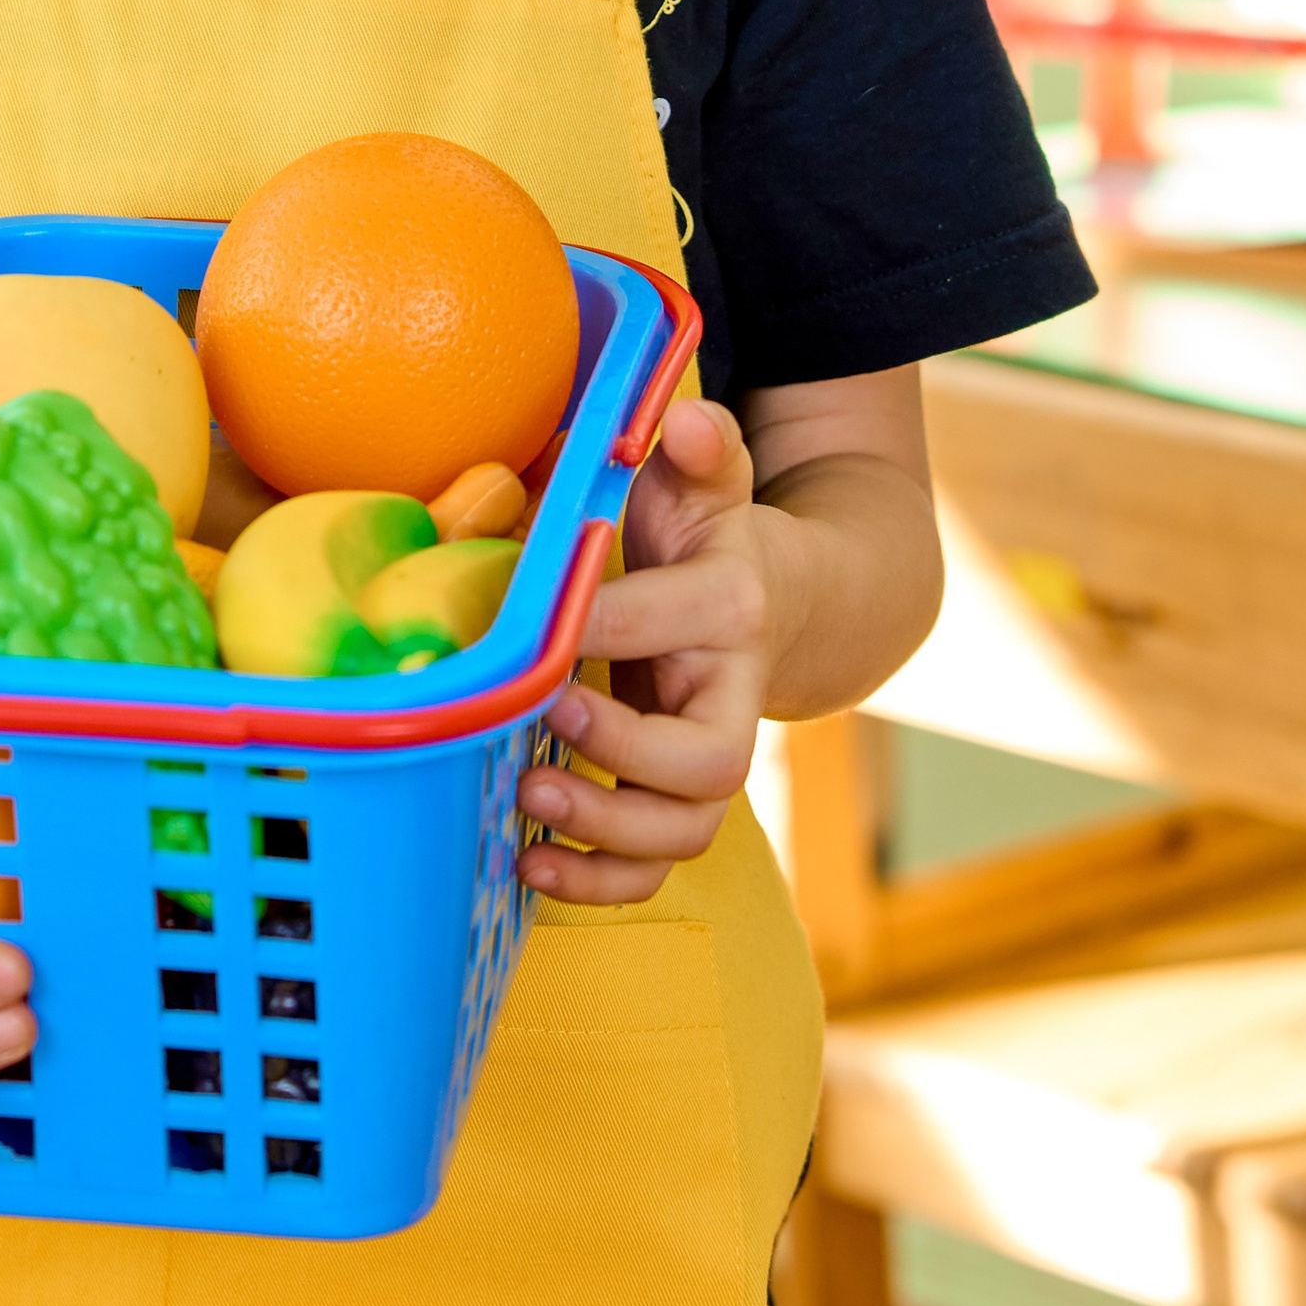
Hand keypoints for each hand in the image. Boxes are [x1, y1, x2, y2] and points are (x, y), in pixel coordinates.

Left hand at [516, 394, 769, 908]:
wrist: (777, 605)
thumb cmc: (709, 537)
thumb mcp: (709, 481)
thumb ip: (701, 448)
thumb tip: (687, 420)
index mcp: (729, 604)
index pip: (675, 618)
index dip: (607, 624)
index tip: (538, 625)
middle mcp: (732, 694)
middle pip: (710, 760)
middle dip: (625, 754)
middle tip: (548, 719)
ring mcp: (709, 757)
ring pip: (686, 830)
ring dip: (607, 834)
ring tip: (528, 805)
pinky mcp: (681, 802)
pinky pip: (658, 868)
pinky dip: (599, 884)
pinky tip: (532, 867)